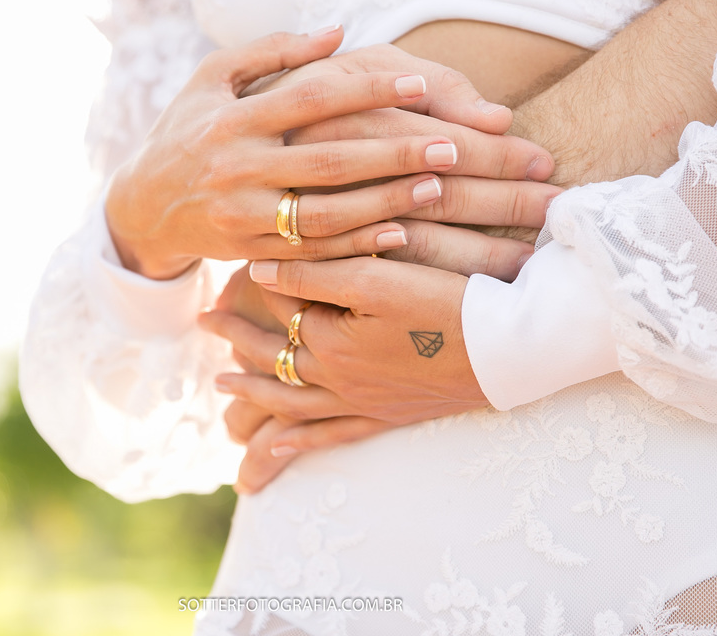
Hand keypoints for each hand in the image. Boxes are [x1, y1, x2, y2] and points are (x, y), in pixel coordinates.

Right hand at [106, 28, 473, 278]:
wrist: (141, 203)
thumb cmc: (189, 128)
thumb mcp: (213, 79)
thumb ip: (273, 52)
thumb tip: (339, 32)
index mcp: (232, 118)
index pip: (311, 97)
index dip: (368, 90)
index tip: (419, 84)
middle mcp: (236, 167)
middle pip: (328, 160)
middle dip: (394, 153)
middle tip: (452, 146)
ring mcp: (242, 215)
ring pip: (324, 214)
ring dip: (385, 202)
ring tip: (437, 187)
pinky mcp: (248, 250)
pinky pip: (311, 252)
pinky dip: (357, 244)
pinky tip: (400, 231)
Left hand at [201, 257, 487, 427]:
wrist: (510, 350)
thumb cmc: (446, 304)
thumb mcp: (376, 279)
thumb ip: (313, 274)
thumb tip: (257, 269)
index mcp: (329, 344)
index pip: (280, 313)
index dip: (255, 291)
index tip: (229, 274)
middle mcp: (338, 381)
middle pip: (274, 361)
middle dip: (237, 339)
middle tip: (206, 321)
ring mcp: (362, 405)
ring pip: (290, 405)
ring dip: (254, 393)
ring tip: (222, 385)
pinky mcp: (388, 417)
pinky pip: (329, 437)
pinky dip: (298, 443)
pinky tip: (277, 449)